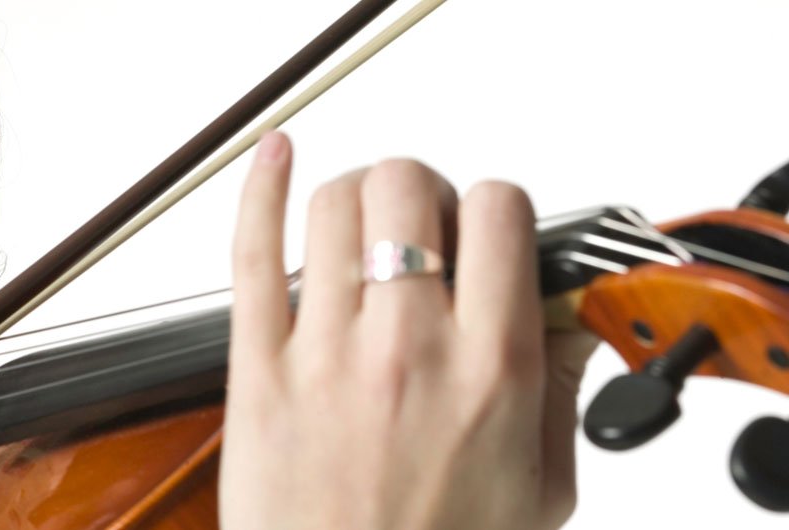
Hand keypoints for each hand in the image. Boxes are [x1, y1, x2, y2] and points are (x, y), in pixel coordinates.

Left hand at [220, 132, 597, 528]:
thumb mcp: (538, 490)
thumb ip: (557, 393)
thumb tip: (569, 320)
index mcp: (492, 370)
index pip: (504, 213)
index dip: (496, 208)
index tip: (486, 233)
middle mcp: (408, 348)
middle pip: (413, 188)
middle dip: (423, 190)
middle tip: (420, 230)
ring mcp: (325, 354)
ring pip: (337, 206)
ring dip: (356, 194)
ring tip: (361, 222)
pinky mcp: (256, 370)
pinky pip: (251, 254)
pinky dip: (259, 189)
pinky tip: (274, 158)